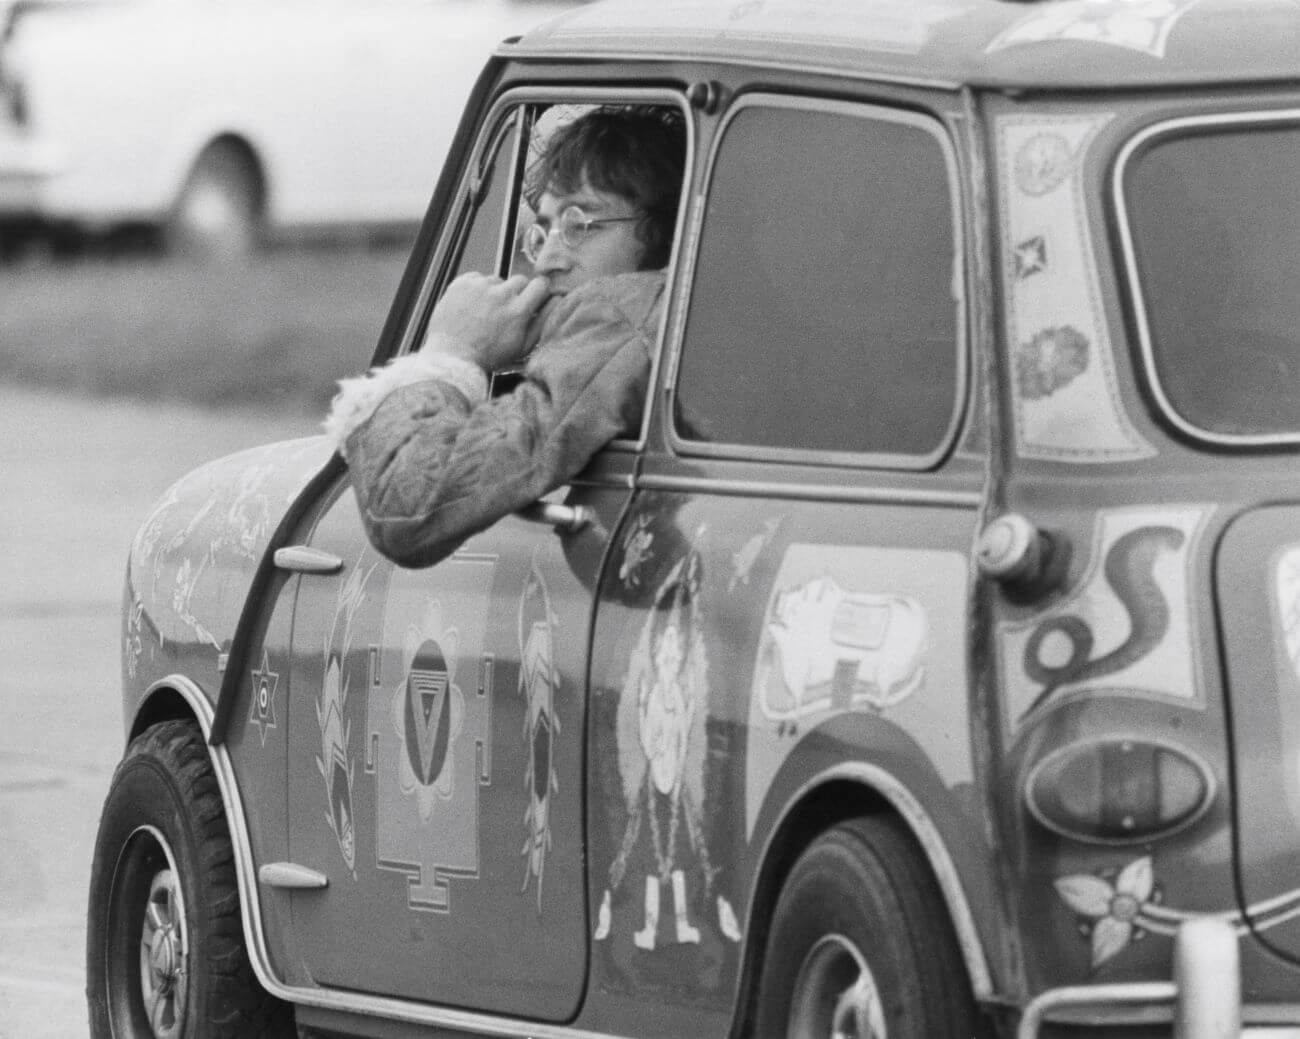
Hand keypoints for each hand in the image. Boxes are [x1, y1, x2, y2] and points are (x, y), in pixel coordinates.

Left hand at [422, 272, 550, 369]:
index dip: (539, 291)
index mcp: (518, 310)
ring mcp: (480, 287)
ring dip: (495, 291)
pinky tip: (472, 306)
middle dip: (517, 292)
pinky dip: (476, 288)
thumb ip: (542, 322)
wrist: (453, 357)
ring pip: (497, 280)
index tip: (534, 297)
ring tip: (485, 310)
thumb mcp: (522, 346)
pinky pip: (476, 278)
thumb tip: (556, 301)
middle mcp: (501, 294)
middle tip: (506, 309)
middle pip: (519, 280)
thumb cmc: (488, 356)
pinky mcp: (462, 283)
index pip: (540, 284)